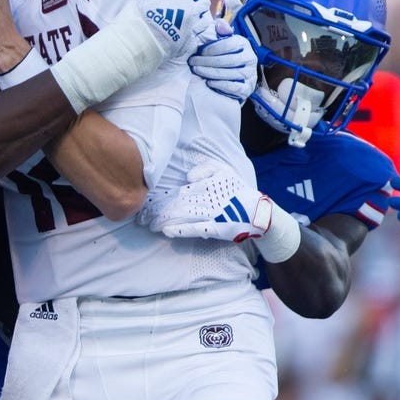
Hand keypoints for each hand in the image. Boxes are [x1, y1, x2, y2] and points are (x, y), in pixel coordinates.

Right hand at [131, 0, 214, 59]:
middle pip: (204, 4)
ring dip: (199, 19)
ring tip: (192, 21)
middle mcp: (191, 13)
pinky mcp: (188, 45)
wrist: (136, 40)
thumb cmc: (138, 14)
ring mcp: (191, 30)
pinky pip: (196, 40)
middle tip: (193, 5)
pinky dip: (192, 37)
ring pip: (204, 23)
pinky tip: (186, 36)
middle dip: (200, 3)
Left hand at [137, 163, 270, 241]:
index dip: (161, 196)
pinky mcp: (216, 228)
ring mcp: (211, 214)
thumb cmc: (238, 190)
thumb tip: (188, 177)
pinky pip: (195, 229)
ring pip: (183, 216)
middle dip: (157, 210)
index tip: (146, 200)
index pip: (179, 190)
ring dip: (164, 220)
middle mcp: (207, 199)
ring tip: (149, 224)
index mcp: (207, 185)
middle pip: (177, 203)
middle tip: (141, 215)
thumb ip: (205, 169)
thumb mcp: (224, 171)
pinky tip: (167, 231)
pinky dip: (181, 230)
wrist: (259, 213)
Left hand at [188, 19, 257, 102]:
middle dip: (207, 61)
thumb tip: (220, 25)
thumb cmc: (224, 55)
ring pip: (229, 74)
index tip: (199, 51)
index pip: (229, 44)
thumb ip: (219, 30)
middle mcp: (250, 58)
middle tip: (192, 62)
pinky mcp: (247, 89)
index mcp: (244, 44)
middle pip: (228, 60)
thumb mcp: (221, 40)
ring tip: (196, 71)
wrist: (234, 77)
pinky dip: (221, 85)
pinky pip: (235, 87)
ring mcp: (250, 74)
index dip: (212, 48)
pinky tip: (209, 82)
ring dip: (210, 72)